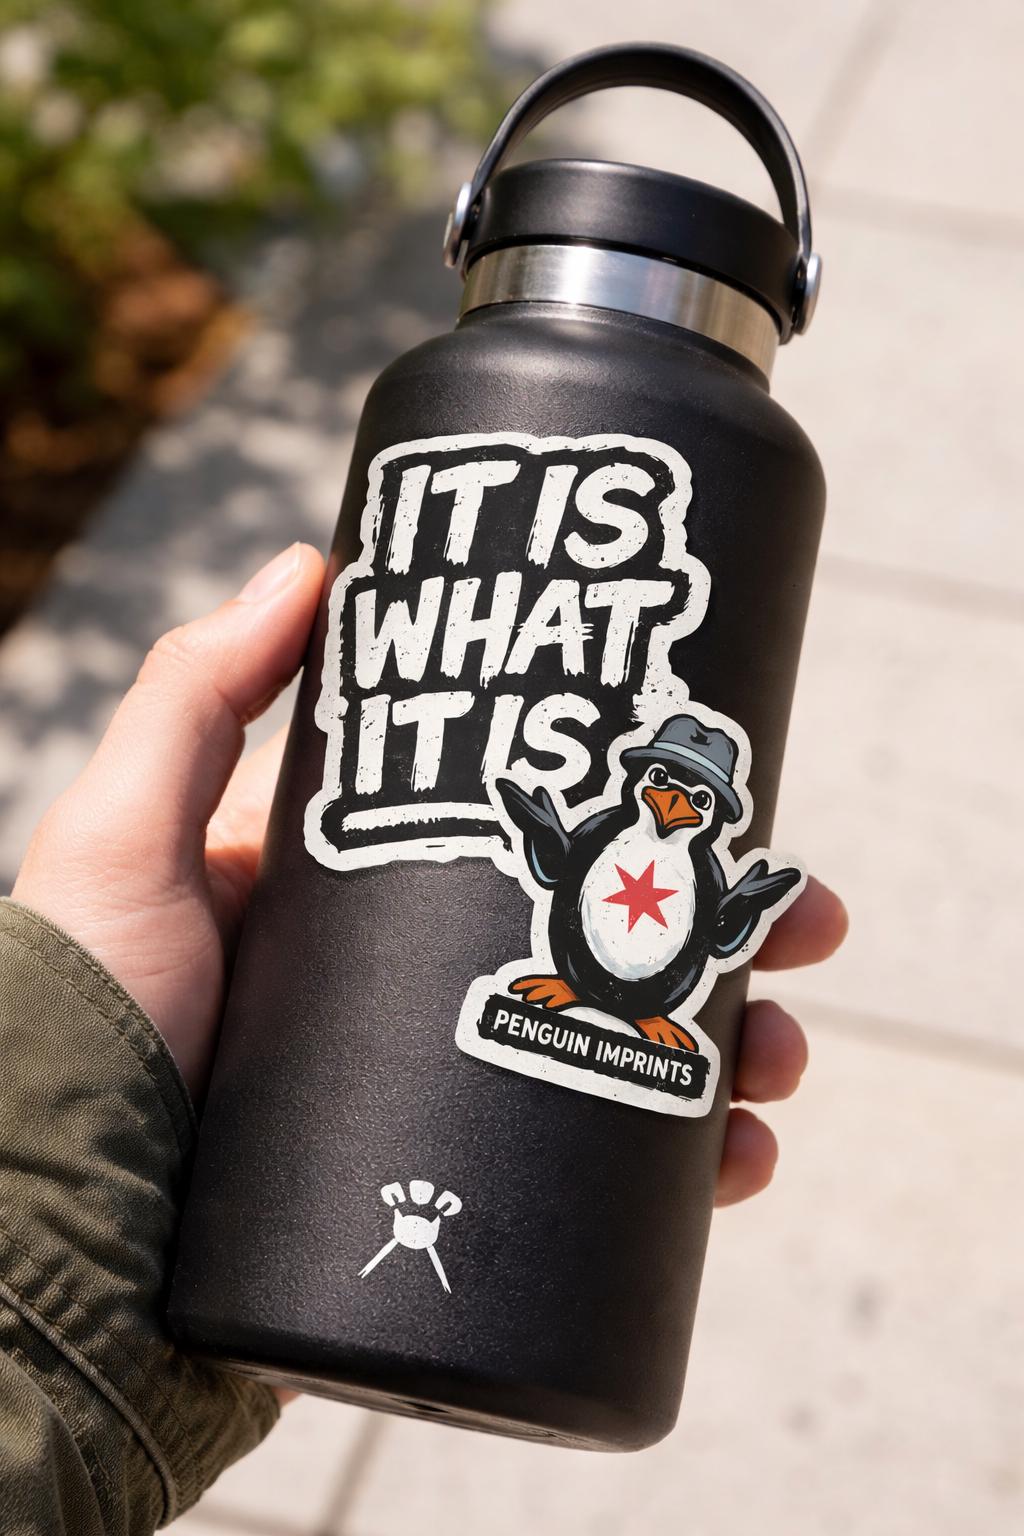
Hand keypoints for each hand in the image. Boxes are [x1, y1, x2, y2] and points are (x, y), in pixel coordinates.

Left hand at [13, 544, 846, 1204]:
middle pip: (607, 941)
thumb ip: (199, 695)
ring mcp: (448, 1089)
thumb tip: (314, 561)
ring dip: (731, 1046)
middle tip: (805, 923)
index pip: (533, 834)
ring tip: (782, 1057)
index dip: (635, 813)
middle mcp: (420, 989)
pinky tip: (738, 1160)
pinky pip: (603, 1178)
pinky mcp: (461, 1195)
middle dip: (723, 931)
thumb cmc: (84, 1023)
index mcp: (368, 900)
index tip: (719, 795)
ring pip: (627, 1053)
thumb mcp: (126, 836)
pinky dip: (687, 1168)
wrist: (70, 1239)